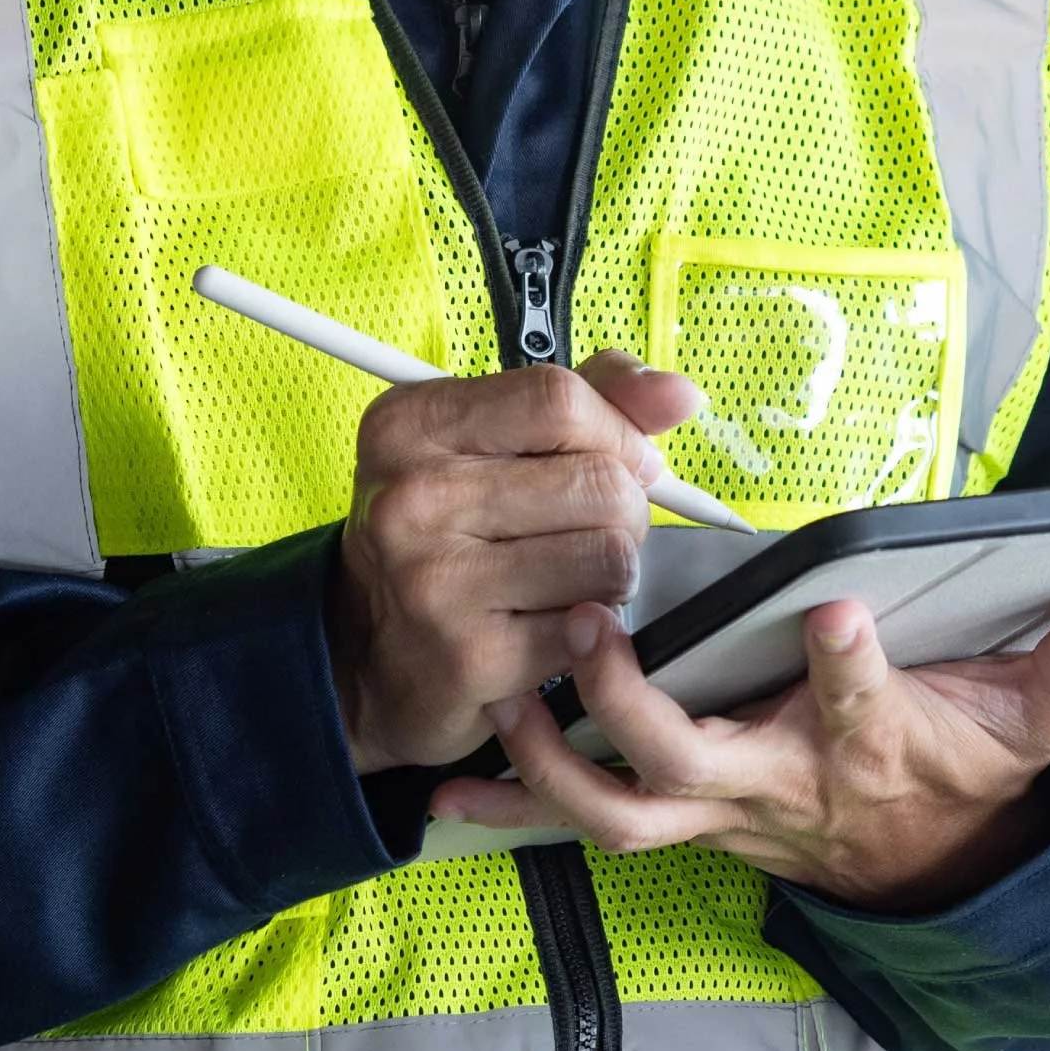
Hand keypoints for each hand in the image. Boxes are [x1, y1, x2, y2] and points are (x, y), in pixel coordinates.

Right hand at [331, 352, 702, 774]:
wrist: (371, 654)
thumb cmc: (448, 534)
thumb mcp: (489, 442)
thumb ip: (589, 399)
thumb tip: (679, 394)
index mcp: (412, 424)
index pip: (559, 399)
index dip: (616, 432)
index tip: (621, 461)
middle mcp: (412, 497)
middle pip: (598, 482)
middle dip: (624, 512)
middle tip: (589, 532)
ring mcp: (434, 580)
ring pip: (610, 557)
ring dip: (613, 575)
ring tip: (569, 579)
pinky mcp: (469, 656)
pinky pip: (590, 628)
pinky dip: (588, 631)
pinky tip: (546, 625)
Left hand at [430, 575, 1049, 912]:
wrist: (928, 860)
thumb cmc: (965, 770)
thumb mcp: (1040, 717)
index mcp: (866, 743)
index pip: (862, 706)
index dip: (848, 667)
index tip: (830, 609)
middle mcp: (780, 782)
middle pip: (696, 763)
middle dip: (638, 703)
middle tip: (596, 629)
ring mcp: (719, 810)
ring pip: (621, 812)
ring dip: (552, 764)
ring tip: (501, 699)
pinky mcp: (679, 816)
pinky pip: (585, 822)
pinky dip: (515, 805)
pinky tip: (449, 784)